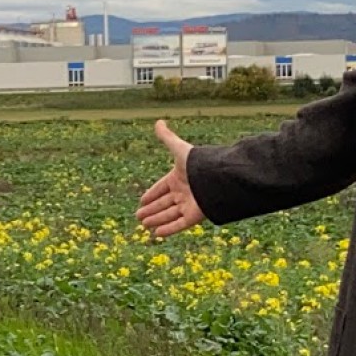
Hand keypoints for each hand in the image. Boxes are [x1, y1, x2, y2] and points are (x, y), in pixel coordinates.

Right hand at [135, 120, 206, 237]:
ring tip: (144, 226)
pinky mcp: (194, 216)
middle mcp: (183, 192)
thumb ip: (167, 137)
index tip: (141, 201)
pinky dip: (168, 230)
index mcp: (178, 177)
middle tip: (138, 217)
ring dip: (156, 220)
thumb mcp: (179, 149)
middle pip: (163, 203)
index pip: (161, 188)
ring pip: (168, 214)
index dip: (151, 194)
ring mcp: (189, 205)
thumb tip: (158, 121)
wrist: (217, 178)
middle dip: (151, 210)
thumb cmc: (198, 163)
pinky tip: (157, 235)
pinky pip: (178, 224)